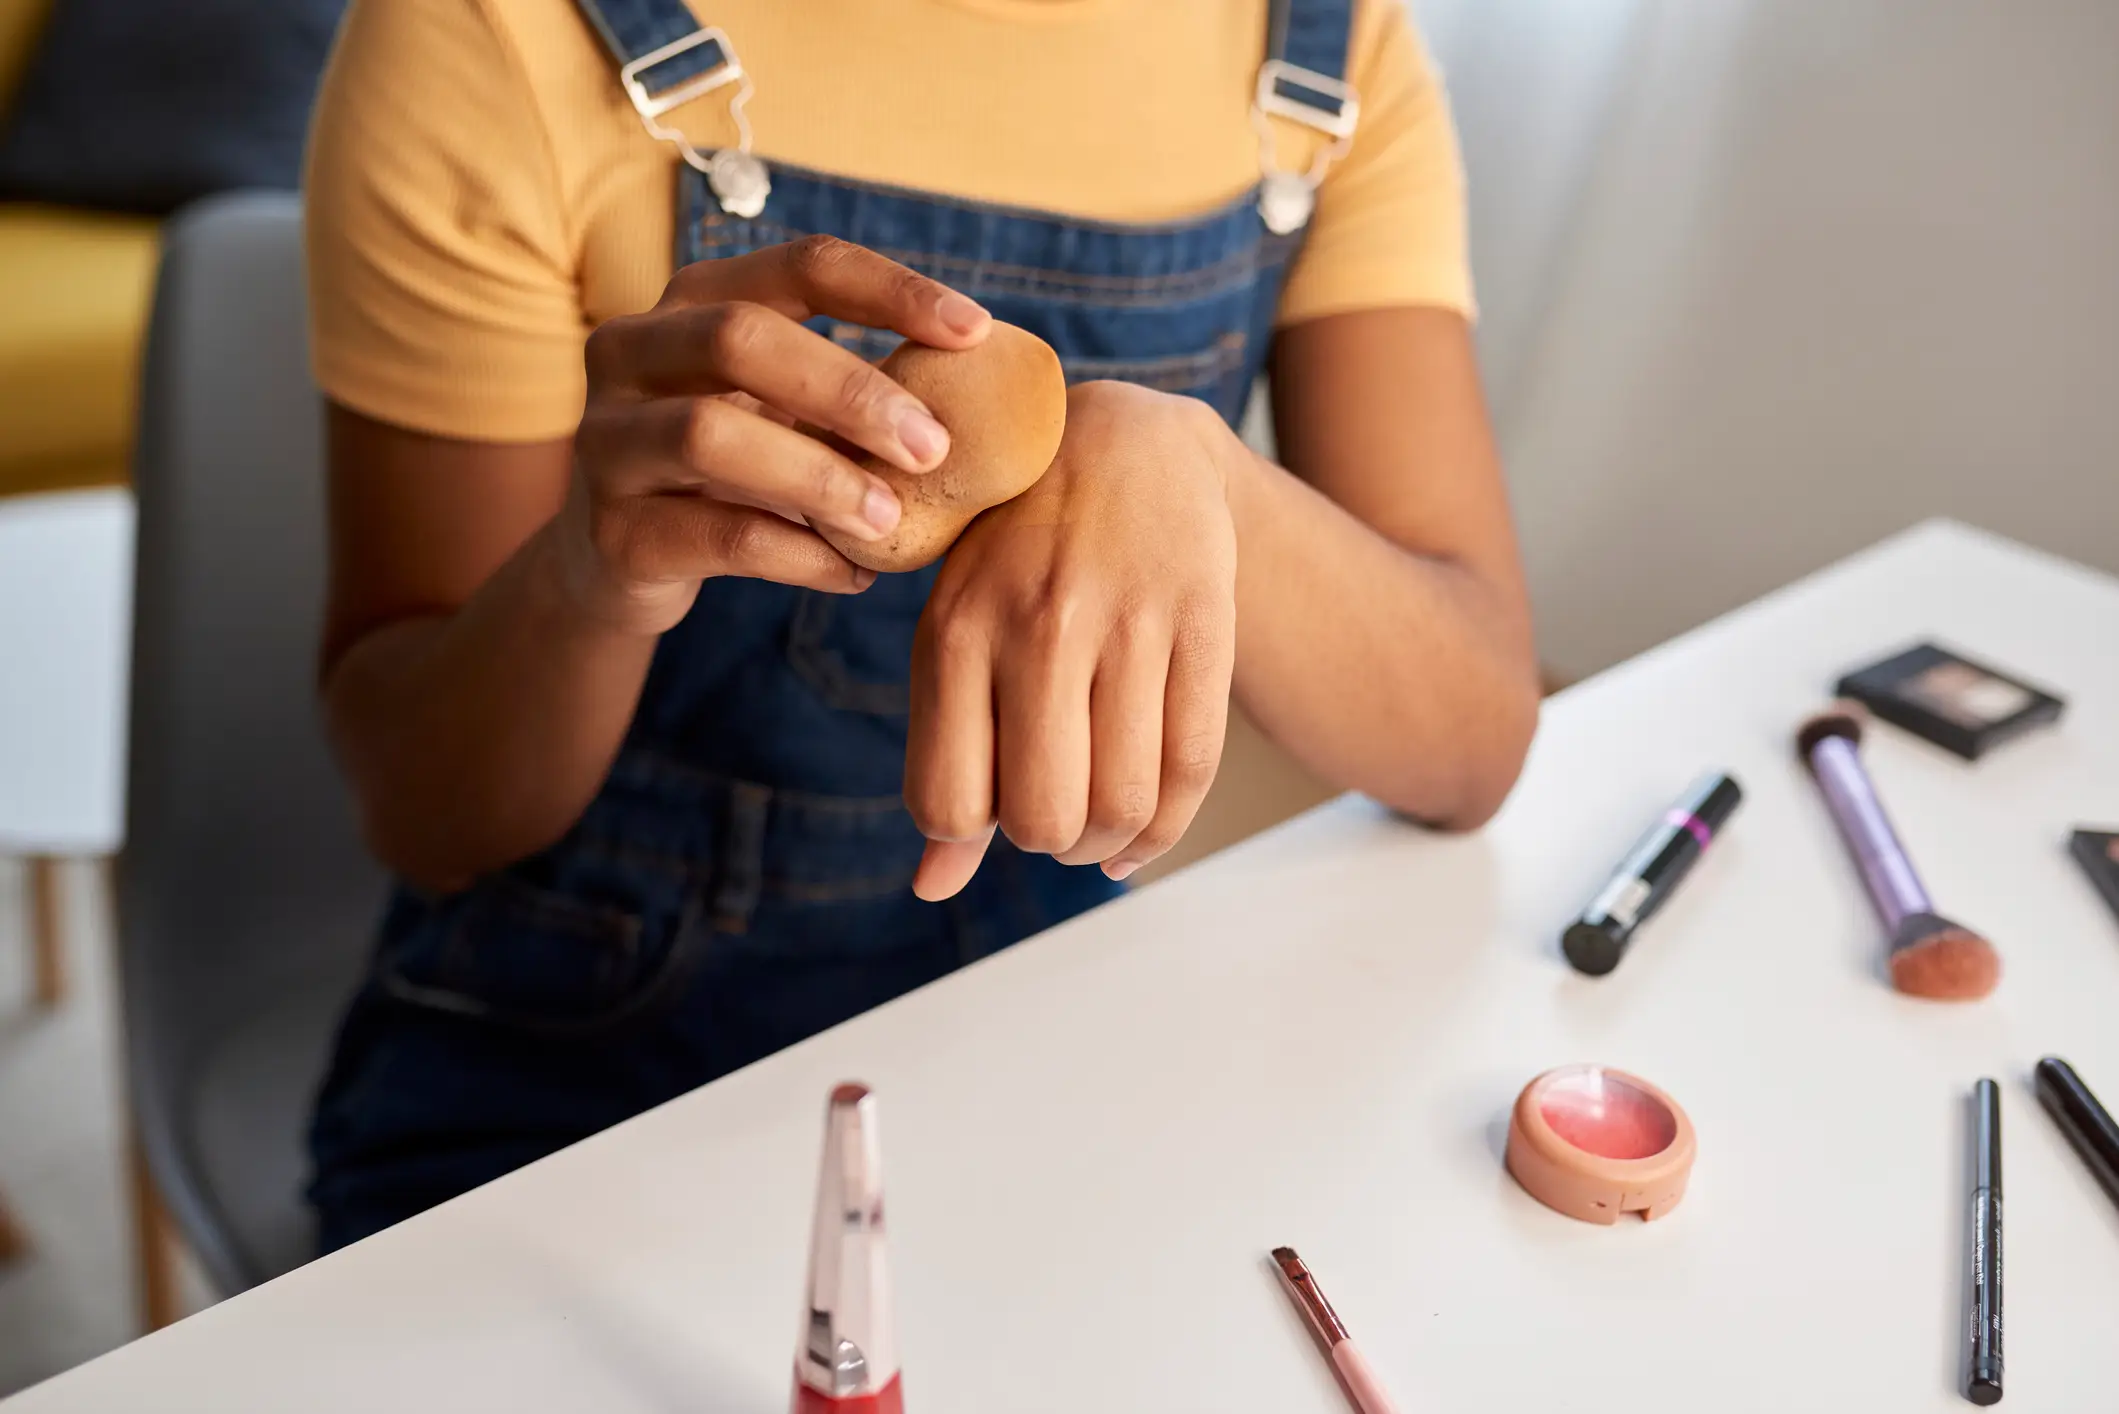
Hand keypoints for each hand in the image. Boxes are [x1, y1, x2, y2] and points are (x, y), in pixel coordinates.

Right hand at [554, 236, 990, 634]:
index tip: (977, 330)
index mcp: (693, 300)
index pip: (801, 265)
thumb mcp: (781, 410)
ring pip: (710, 436)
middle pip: (741, 339)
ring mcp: (607, 441)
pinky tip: (853, 573)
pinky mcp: (614, 532)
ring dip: (819, 476)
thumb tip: (998, 393)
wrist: (620, 561)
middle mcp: (632, 352)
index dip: (891, 290)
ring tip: (891, 522)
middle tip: (935, 447)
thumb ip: (853, 392)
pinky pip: (716, 536)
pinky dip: (799, 555)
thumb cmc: (735, 469)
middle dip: (851, 390)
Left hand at [906, 381, 1240, 898]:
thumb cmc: (1019, 560)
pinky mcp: (1202, 620)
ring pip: (1125, 802)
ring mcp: (1127, 620)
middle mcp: (1038, 623)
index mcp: (956, 628)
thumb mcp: (959, 634)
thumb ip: (946, 756)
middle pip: (1045, 818)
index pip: (950, 802)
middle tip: (1058, 817)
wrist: (1124, 444)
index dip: (973, 835)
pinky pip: (1192, 767)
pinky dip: (1166, 827)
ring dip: (1111, 841)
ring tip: (1100, 822)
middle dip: (1052, 843)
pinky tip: (1143, 831)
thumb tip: (932, 889)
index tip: (993, 808)